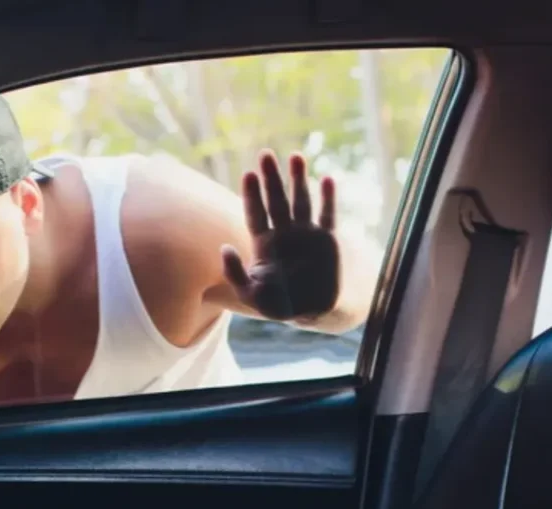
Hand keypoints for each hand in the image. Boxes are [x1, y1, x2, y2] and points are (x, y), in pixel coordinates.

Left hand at [222, 151, 339, 322]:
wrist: (313, 311)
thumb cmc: (279, 303)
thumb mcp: (251, 295)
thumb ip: (235, 273)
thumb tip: (224, 248)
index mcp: (264, 244)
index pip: (256, 214)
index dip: (252, 195)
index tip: (249, 175)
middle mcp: (283, 233)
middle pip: (276, 200)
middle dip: (271, 178)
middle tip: (265, 154)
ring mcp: (306, 233)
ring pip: (301, 201)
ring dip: (298, 179)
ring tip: (295, 156)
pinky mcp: (327, 239)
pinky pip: (328, 215)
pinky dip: (328, 198)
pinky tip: (327, 179)